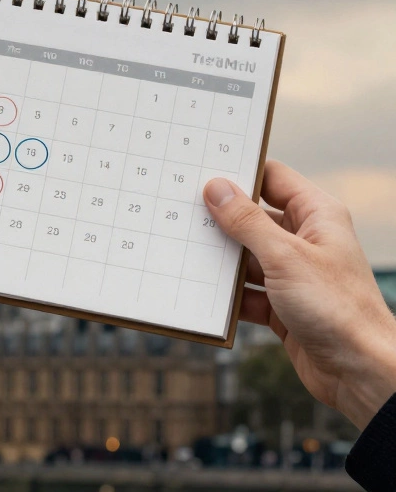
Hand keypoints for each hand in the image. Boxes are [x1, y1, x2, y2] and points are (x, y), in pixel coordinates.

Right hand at [205, 161, 395, 428]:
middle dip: (219, 219)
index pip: (272, 178)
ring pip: (245, 257)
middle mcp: (305, 240)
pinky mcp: (281, 305)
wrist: (360, 370)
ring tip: (183, 252)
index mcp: (316, 216)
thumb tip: (217, 189)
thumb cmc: (337, 309)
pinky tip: (202, 294)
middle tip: (181, 212)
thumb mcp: (284, 257)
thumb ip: (247, 222)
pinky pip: (245, 291)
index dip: (239, 172)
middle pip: (253, 218)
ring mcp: (292, 274)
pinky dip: (226, 295)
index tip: (201, 171)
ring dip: (219, 260)